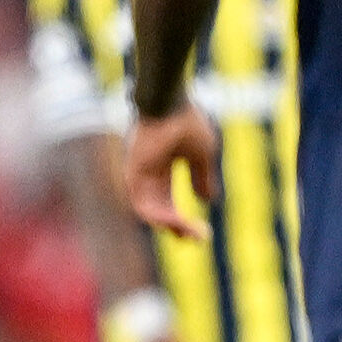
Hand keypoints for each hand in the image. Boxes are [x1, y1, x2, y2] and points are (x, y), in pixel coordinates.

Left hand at [123, 109, 216, 240]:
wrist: (170, 103)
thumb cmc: (186, 121)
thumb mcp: (202, 154)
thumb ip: (203, 177)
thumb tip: (208, 200)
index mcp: (162, 168)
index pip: (167, 202)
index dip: (182, 219)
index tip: (202, 232)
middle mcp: (148, 174)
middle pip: (158, 210)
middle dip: (177, 227)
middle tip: (197, 238)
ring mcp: (138, 174)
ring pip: (150, 212)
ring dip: (170, 225)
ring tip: (190, 232)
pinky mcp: (133, 174)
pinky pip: (142, 204)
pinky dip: (158, 216)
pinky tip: (177, 221)